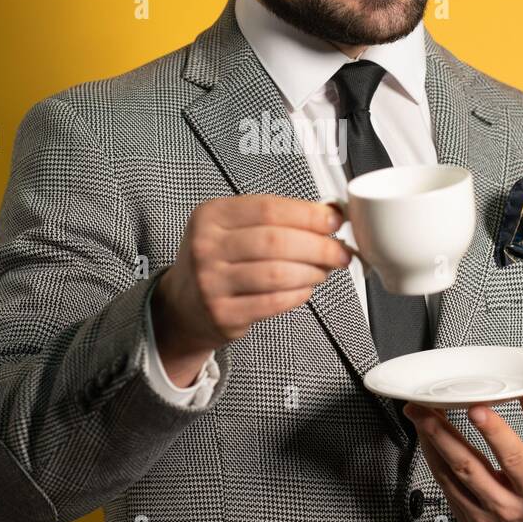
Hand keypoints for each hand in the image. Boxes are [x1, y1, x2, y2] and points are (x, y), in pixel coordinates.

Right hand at [151, 195, 351, 384]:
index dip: (308, 215)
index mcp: (211, 215)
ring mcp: (211, 282)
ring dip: (312, 272)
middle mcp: (206, 247)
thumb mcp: (231, 228)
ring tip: (322, 270)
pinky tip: (304, 288)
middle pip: (276, 241)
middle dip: (319, 246)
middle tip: (339, 251)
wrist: (184, 304)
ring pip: (278, 274)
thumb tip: (327, 216)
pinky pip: (273, 302)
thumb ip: (275, 219)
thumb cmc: (217, 261)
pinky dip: (298, 294)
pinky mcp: (222, 313)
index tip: (333, 220)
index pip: (269, 208)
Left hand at [402, 390, 522, 521]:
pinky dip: (435, 462)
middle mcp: (508, 504)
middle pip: (469, 467)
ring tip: (420, 419)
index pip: (511, 456)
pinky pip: (446, 488)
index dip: (493, 431)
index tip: (475, 408)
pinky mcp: (470, 518)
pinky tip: (428, 442)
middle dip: (441, 434)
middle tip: (424, 409)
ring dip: (431, 445)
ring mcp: (486, 515)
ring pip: (451, 477)